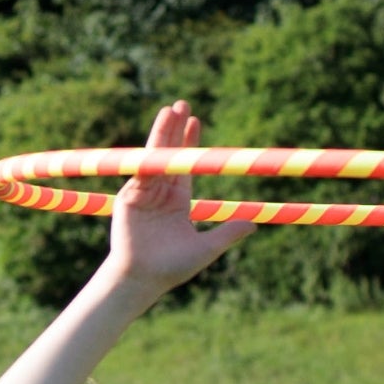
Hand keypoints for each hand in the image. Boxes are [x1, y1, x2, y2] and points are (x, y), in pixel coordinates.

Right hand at [105, 100, 252, 293]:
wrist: (142, 280)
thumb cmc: (171, 269)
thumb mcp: (206, 249)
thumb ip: (228, 233)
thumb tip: (254, 225)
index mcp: (177, 202)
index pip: (185, 166)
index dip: (190, 142)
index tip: (195, 121)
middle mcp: (160, 194)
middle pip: (169, 154)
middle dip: (174, 129)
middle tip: (182, 103)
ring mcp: (143, 194)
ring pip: (155, 157)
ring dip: (161, 133)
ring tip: (168, 109)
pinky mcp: (129, 198)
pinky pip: (141, 171)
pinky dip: (148, 154)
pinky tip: (155, 137)